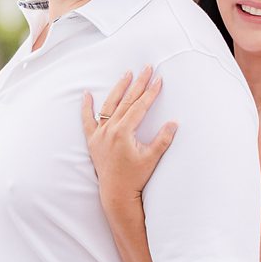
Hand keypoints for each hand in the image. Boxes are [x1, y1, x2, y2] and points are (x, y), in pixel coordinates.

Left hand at [82, 67, 177, 204]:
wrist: (116, 193)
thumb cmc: (135, 177)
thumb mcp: (152, 158)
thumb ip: (163, 139)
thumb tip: (174, 122)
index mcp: (123, 132)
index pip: (139, 106)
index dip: (150, 92)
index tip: (158, 79)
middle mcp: (109, 130)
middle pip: (126, 101)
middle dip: (138, 84)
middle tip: (146, 68)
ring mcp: (99, 134)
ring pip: (109, 106)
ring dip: (118, 89)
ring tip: (127, 74)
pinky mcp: (92, 140)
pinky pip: (87, 120)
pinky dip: (86, 107)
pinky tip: (86, 94)